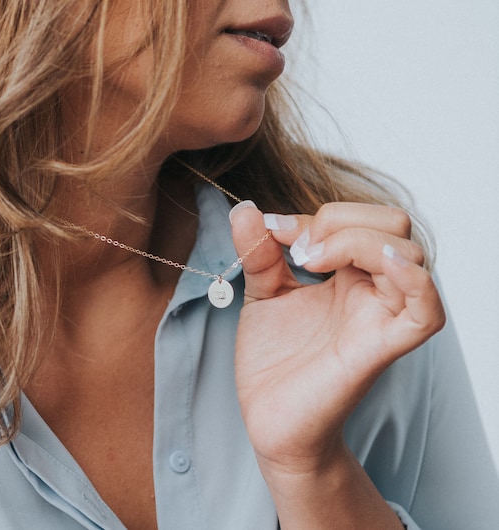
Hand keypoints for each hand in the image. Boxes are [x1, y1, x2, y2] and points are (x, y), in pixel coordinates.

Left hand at [229, 201, 444, 525]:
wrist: (269, 420)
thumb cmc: (274, 362)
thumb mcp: (263, 294)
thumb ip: (259, 251)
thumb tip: (244, 209)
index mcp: (347, 275)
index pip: (356, 219)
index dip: (313, 215)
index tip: (270, 231)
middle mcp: (371, 291)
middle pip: (393, 225)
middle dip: (342, 220)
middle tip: (299, 250)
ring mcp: (379, 317)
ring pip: (409, 254)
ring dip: (359, 240)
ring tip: (312, 259)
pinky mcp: (380, 348)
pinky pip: (426, 311)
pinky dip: (413, 280)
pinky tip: (379, 265)